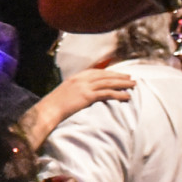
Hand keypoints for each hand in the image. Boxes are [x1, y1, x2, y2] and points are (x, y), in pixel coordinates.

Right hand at [14, 68, 133, 149]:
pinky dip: (118, 94)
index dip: (109, 73)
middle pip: (105, 75)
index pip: (96, 72)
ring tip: (133, 85)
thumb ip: (75, 90)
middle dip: (119, 76)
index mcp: (76, 77)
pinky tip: (126, 96)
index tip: (118, 74)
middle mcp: (81, 79)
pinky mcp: (87, 96)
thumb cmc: (54, 105)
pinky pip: (106, 93)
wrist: (48, 109)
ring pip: (108, 82)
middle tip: (131, 77)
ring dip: (122, 83)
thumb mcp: (65, 93)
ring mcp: (84, 86)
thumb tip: (83, 94)